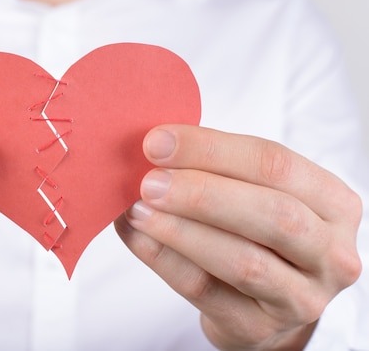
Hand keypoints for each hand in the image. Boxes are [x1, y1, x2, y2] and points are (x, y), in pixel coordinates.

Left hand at [115, 125, 361, 349]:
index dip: (212, 149)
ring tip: (138, 209)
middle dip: (202, 193)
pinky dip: (163, 259)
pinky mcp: (259, 328)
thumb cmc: (254, 231)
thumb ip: (217, 167)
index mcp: (334, 203)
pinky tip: (135, 235)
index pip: (276, 165)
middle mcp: (330, 253)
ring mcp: (301, 298)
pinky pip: (205, 291)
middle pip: (272, 214)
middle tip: (149, 181)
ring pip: (242, 261)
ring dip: (181, 230)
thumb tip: (156, 144)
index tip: (158, 141)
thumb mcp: (255, 193)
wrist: (259, 302)